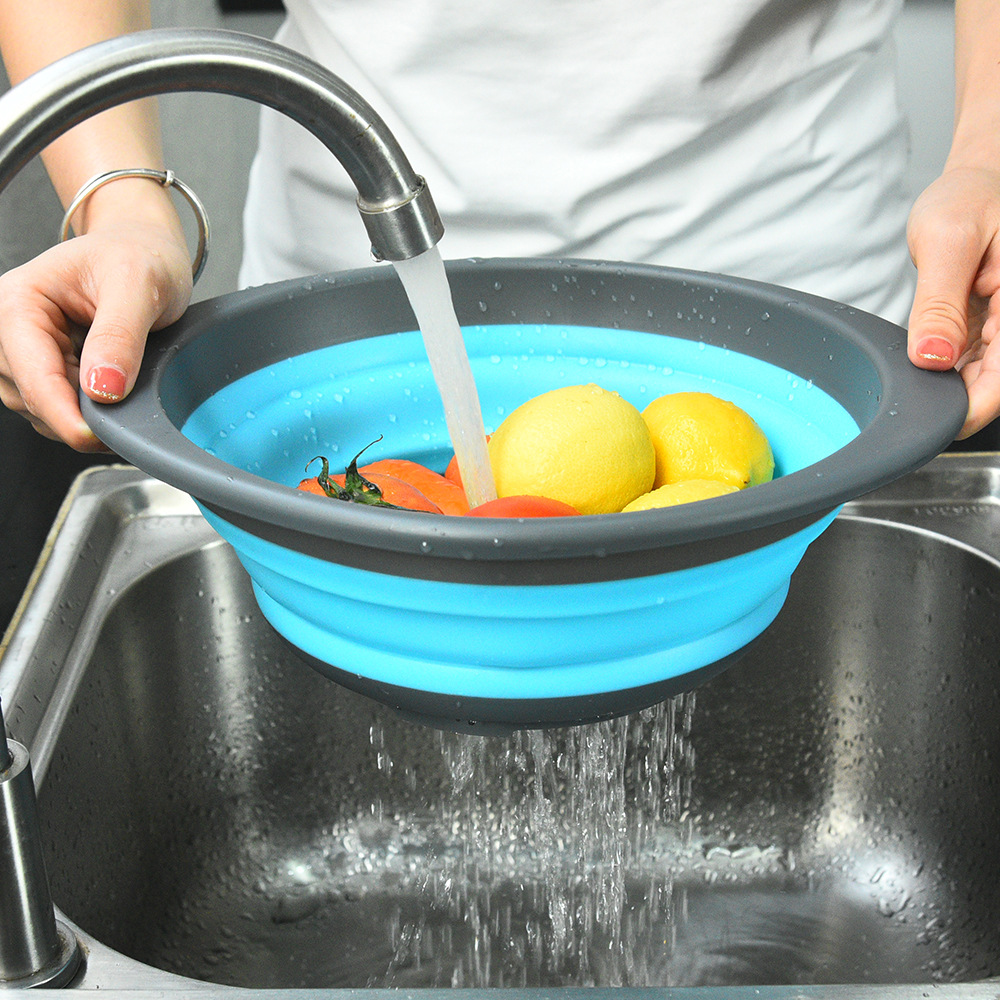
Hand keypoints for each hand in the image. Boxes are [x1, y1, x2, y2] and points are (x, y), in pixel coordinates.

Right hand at [0, 221, 191, 450]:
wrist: (144, 250)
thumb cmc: (138, 255)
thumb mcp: (138, 283)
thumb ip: (120, 334)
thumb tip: (104, 387)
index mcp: (18, 300)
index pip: (29, 371)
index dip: (62, 411)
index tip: (96, 436)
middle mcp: (10, 328)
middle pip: (31, 397)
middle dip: (77, 416)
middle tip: (129, 415)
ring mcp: (25, 353)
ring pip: (41, 411)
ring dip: (82, 417)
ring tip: (125, 392)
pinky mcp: (46, 370)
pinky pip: (58, 409)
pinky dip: (85, 414)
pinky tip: (114, 396)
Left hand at [906, 166, 999, 438]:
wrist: (979, 181)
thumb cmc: (971, 197)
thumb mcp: (948, 241)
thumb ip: (939, 304)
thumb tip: (932, 358)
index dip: (970, 408)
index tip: (933, 422)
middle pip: (994, 385)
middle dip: (954, 401)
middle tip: (909, 402)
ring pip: (984, 378)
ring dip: (950, 387)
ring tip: (915, 375)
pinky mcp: (992, 328)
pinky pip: (974, 363)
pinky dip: (948, 369)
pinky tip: (926, 361)